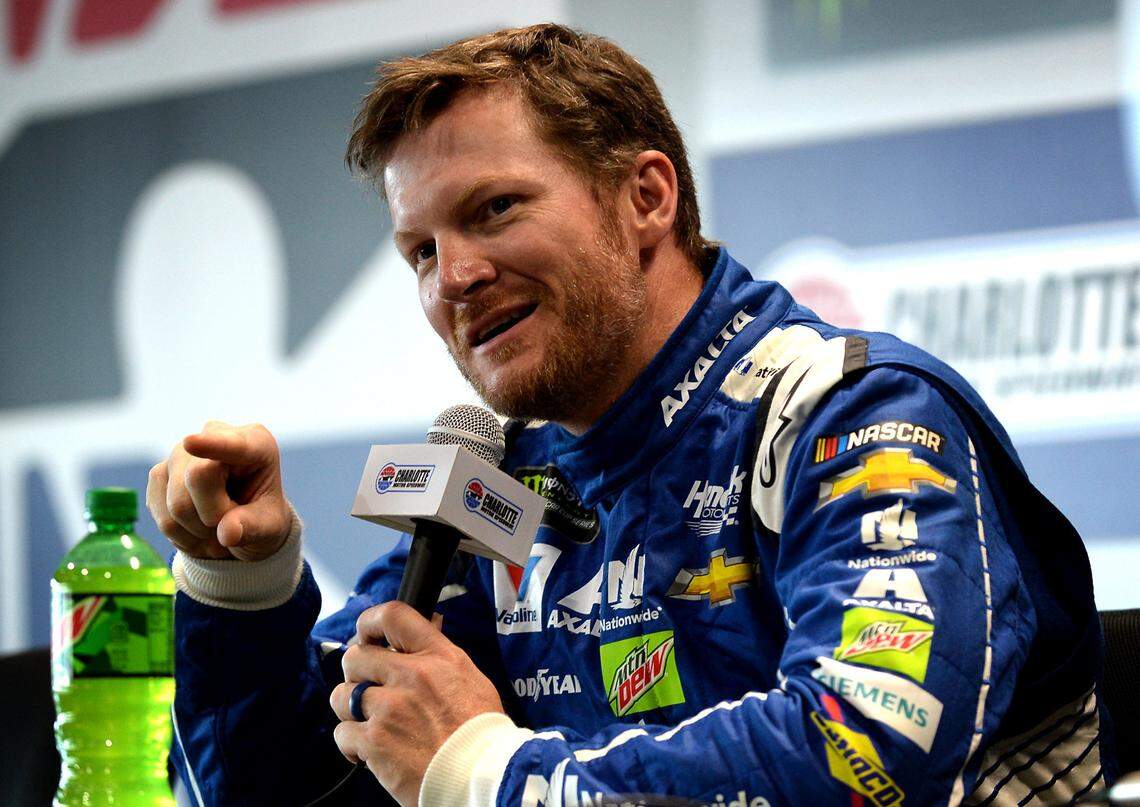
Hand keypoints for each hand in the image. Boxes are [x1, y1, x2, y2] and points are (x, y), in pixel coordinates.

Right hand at [146, 421, 291, 561]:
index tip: (190, 443)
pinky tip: (198, 528)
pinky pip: (164, 518)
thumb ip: (254, 526)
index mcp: (256, 442)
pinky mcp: (159, 474)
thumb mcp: (271, 526)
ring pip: (177, 504)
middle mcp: (214, 435)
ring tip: (217, 527)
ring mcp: (181, 453)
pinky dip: (183, 535)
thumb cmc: (261, 517)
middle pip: (196, 479)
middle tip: (233, 525)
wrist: (239, 524)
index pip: (232, 444)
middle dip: (214, 516)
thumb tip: (227, 533)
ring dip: (199, 530)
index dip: (211, 444)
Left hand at [331, 601, 505, 805]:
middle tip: (370, 690)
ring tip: (370, 723)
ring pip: (341, 695)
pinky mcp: (375, 742)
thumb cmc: (480, 732)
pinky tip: (370, 752)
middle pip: (355, 656)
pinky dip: (352, 745)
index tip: (367, 635)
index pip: (393, 616)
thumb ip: (440, 654)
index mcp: (438, 656)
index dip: (370, 622)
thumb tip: (428, 625)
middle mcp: (411, 676)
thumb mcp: (470, 678)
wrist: (482, 777)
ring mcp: (390, 708)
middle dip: (357, 673)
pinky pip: (342, 733)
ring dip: (350, 709)